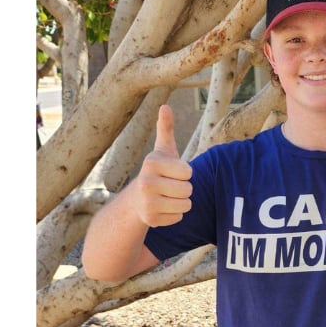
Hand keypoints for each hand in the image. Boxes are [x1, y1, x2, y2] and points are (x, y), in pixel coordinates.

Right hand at [133, 105, 192, 226]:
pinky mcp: (150, 220)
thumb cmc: (158, 171)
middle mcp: (146, 183)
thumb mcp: (163, 150)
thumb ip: (166, 128)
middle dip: (185, 189)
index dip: (185, 173)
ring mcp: (147, 203)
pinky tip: (162, 208)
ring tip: (168, 197)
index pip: (188, 172)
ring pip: (186, 205)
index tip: (173, 172)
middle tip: (171, 186)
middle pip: (188, 190)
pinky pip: (179, 217)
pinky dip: (174, 215)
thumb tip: (165, 106)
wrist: (137, 199)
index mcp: (151, 163)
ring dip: (182, 202)